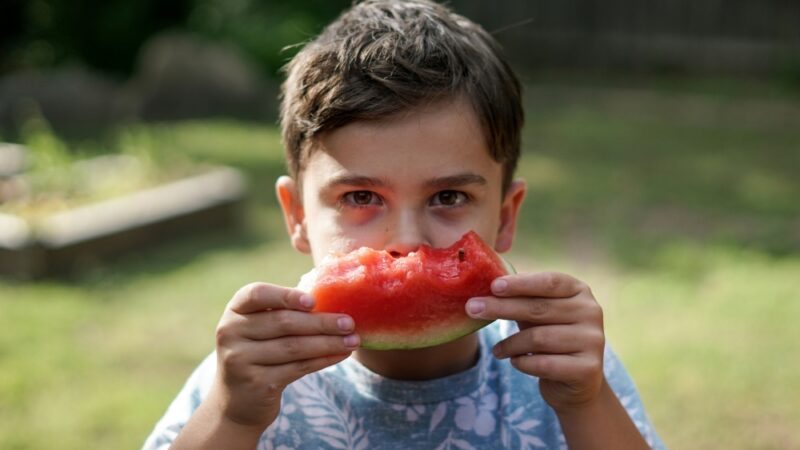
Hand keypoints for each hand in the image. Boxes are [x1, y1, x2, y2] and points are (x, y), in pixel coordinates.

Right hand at [211, 282, 359, 428]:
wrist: (237, 401)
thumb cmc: (259, 352)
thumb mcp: (260, 328)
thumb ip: (284, 312)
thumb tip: (334, 301)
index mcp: (235, 310)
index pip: (257, 294)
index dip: (286, 296)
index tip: (314, 301)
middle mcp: (231, 332)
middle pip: (283, 322)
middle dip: (321, 322)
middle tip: (349, 322)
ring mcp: (240, 359)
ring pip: (294, 347)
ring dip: (328, 343)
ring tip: (353, 340)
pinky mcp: (256, 383)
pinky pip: (297, 368)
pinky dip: (323, 360)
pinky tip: (340, 354)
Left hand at [465, 272, 605, 412]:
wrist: (576, 381)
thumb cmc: (550, 337)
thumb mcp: (538, 315)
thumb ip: (520, 300)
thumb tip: (482, 288)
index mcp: (580, 291)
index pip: (549, 282)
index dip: (520, 283)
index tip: (493, 286)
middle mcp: (591, 312)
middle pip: (539, 309)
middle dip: (501, 308)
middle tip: (472, 309)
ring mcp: (593, 340)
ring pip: (538, 338)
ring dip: (510, 344)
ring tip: (497, 350)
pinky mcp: (588, 368)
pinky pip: (543, 364)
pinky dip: (522, 362)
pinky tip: (514, 361)